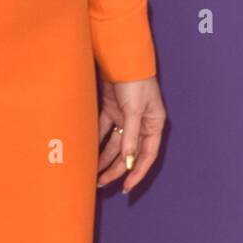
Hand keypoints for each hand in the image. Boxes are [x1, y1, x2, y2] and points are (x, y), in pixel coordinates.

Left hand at [96, 75, 166, 193]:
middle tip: (102, 183)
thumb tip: (129, 160)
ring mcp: (125, 117)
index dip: (137, 172)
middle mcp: (140, 124)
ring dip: (105, 158)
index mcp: (153, 125)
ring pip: (115, 144)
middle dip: (116, 169)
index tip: (126, 187)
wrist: (121, 56)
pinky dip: (97, 140)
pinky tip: (89, 151)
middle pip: (128, 153)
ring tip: (94, 173)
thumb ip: (132, 135)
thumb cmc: (135, 81)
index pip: (146, 155)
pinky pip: (104, 130)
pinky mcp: (112, 109)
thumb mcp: (135, 110)